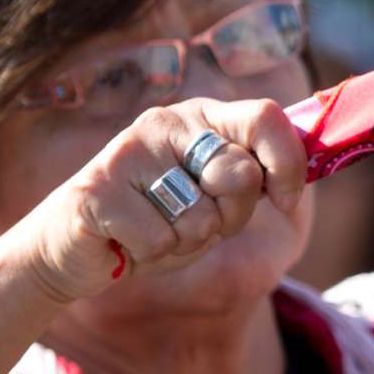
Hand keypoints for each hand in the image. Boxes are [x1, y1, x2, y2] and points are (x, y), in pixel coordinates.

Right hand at [7, 98, 306, 304]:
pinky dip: (152, 256)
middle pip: (240, 175)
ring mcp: (127, 154)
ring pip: (201, 219)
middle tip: (192, 221)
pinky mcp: (96, 192)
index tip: (285, 200)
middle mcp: (163, 124)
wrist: (70, 250)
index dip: (287, 164)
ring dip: (185, 243)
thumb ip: (252, 180)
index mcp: (198, 118)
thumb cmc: (152, 223)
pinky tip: (128, 244)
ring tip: (154, 231)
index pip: (264, 117)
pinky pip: (161, 240)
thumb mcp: (211, 199)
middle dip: (229, 218)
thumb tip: (303, 175)